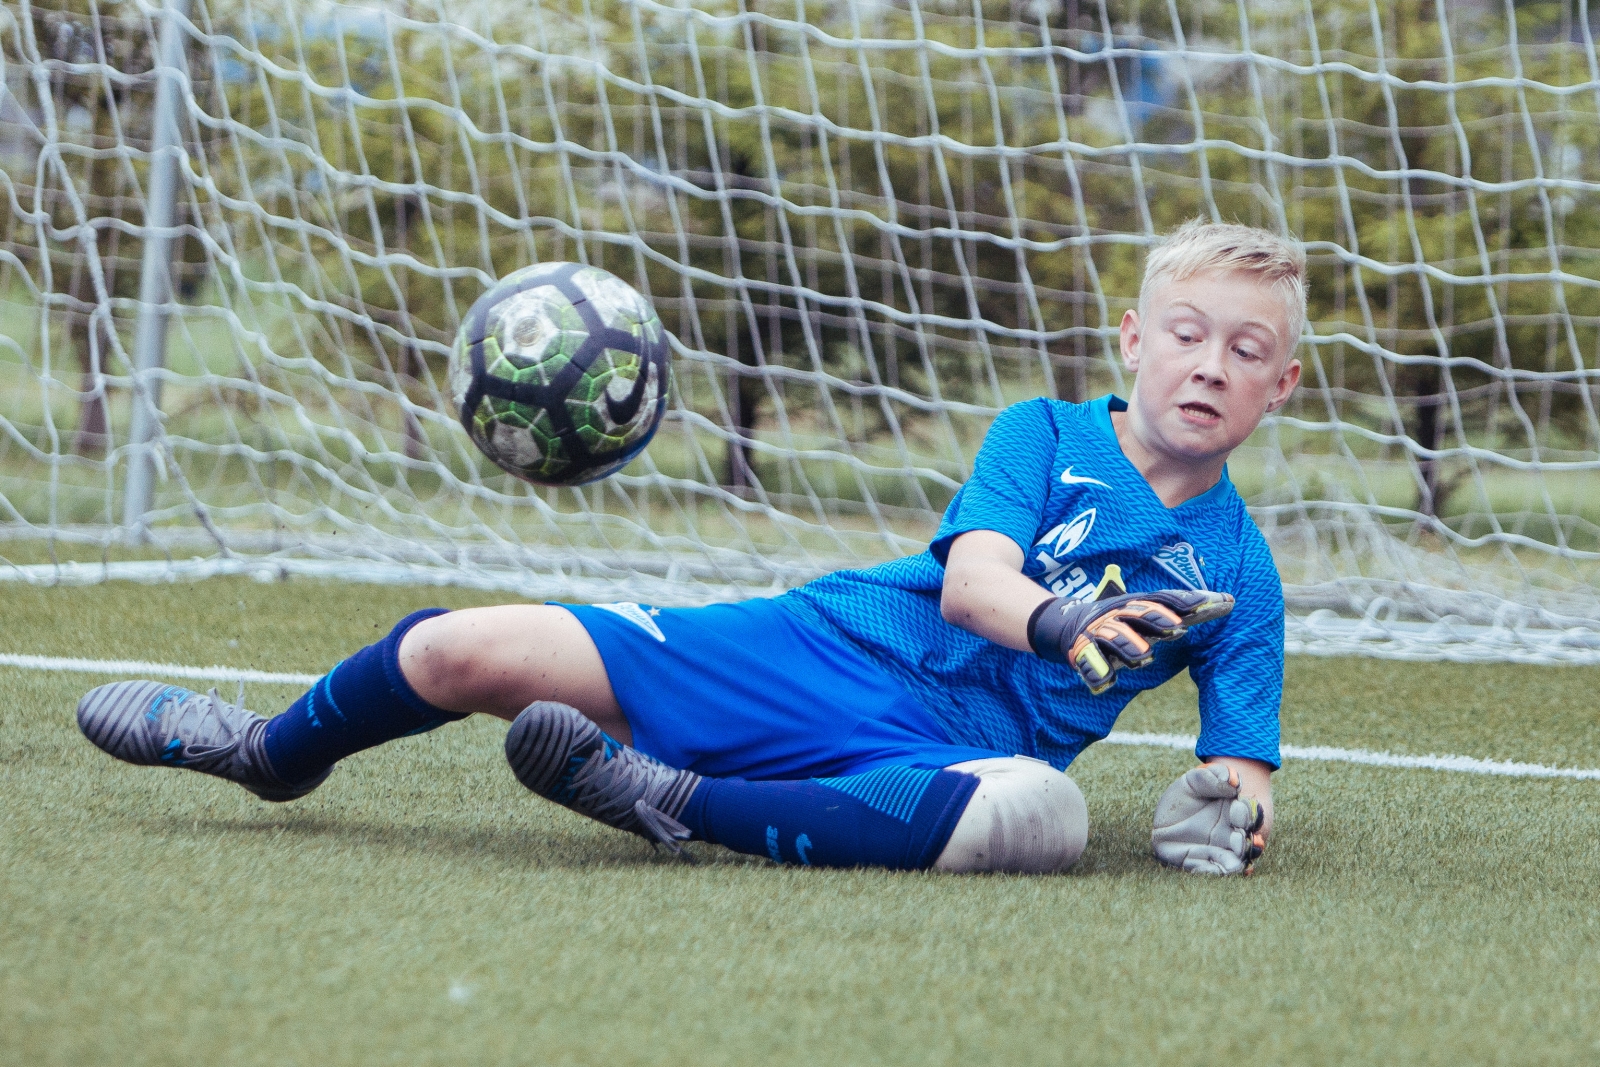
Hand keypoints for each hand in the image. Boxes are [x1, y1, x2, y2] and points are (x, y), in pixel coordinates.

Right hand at [1027, 567, 1233, 693]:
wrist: (1065, 625)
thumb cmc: (1119, 621)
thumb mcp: (1146, 614)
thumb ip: (1181, 611)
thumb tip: (1228, 601)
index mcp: (1136, 603)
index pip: (1165, 599)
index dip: (1186, 602)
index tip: (1210, 604)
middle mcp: (1119, 615)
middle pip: (1140, 614)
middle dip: (1158, 619)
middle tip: (1178, 627)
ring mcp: (1100, 634)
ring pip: (1117, 639)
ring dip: (1130, 645)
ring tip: (1145, 656)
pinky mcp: (1083, 653)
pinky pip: (1091, 665)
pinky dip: (1098, 673)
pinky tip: (1106, 683)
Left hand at [1151, 763, 1264, 875]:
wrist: (1167, 814)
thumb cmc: (1188, 794)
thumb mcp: (1196, 780)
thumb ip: (1213, 776)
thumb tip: (1234, 782)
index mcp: (1237, 814)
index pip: (1249, 815)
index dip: (1247, 813)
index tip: (1238, 808)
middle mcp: (1232, 836)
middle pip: (1246, 843)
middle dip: (1245, 842)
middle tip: (1238, 837)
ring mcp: (1219, 851)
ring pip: (1234, 862)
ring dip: (1235, 863)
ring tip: (1233, 863)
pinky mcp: (1200, 863)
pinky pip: (1209, 871)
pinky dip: (1212, 873)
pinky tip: (1211, 872)